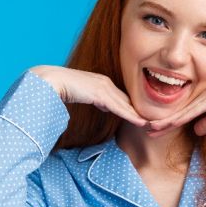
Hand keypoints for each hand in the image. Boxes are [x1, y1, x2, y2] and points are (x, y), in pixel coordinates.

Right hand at [29, 65, 148, 127]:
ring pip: (126, 104)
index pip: (122, 98)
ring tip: (151, 126)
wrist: (51, 81)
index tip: (143, 118)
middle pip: (127, 101)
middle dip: (140, 112)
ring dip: (139, 116)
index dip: (133, 109)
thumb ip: (96, 99)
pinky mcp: (100, 92)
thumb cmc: (64, 88)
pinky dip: (130, 115)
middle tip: (154, 123)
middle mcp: (106, 83)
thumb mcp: (85, 94)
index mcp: (103, 82)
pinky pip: (118, 107)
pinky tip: (140, 122)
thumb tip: (104, 106)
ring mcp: (103, 87)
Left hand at [146, 72, 205, 136]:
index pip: (186, 110)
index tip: (155, 129)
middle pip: (180, 108)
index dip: (170, 120)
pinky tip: (171, 123)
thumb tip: (196, 131)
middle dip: (163, 119)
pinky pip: (198, 108)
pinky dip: (184, 116)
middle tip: (144, 129)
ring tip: (151, 128)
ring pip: (185, 108)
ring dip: (168, 119)